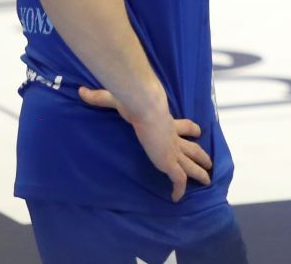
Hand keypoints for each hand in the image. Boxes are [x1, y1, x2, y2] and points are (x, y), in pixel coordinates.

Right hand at [78, 86, 212, 201]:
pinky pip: (178, 178)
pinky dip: (179, 188)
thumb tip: (81, 91)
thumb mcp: (116, 99)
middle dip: (201, 155)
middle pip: (192, 148)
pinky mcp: (169, 160)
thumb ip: (100, 97)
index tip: (198, 131)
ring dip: (199, 173)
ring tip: (207, 180)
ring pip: (190, 165)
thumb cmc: (135, 102)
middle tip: (209, 162)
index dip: (191, 129)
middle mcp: (173, 138)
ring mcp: (172, 150)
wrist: (145, 106)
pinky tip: (178, 198)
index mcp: (167, 123)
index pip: (184, 126)